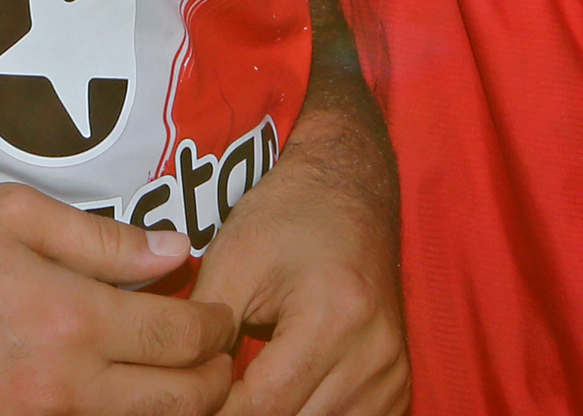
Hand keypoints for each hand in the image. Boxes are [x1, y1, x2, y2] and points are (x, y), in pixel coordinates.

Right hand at [0, 183, 236, 415]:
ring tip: (172, 379)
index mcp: (72, 317)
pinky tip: (109, 395)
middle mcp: (62, 388)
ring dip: (169, 408)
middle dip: (214, 380)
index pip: (185, 337)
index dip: (219, 326)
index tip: (221, 314)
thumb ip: (101, 239)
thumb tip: (174, 251)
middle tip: (214, 354)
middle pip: (181, 404)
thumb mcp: (8, 215)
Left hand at [190, 130, 405, 415]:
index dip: (216, 408)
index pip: (264, 404)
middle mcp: (373, 353)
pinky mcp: (398, 383)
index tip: (189, 396)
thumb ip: (204, 334)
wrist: (349, 190)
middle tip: (210, 397)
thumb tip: (184, 388)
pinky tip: (284, 401)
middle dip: (245, 415)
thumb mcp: (232, 262)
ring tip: (244, 394)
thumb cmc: (287, 217)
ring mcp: (392, 373)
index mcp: (333, 318)